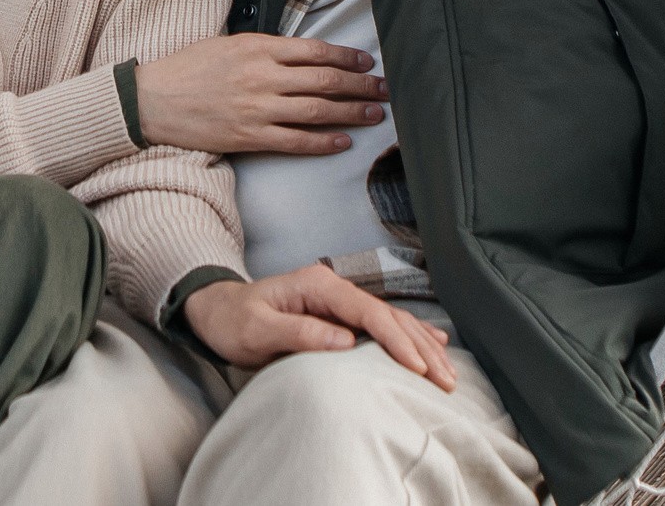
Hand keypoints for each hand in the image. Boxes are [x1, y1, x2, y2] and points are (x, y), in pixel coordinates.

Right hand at [136, 33, 386, 154]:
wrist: (153, 100)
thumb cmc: (189, 68)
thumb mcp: (229, 43)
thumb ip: (266, 48)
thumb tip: (302, 54)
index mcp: (259, 48)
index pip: (315, 51)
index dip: (346, 58)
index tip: (366, 62)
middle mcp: (263, 77)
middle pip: (325, 81)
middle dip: (360, 85)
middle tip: (385, 89)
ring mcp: (258, 109)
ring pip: (317, 111)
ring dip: (351, 113)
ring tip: (374, 114)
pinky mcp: (249, 137)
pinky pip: (296, 142)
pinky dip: (323, 142)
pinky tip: (344, 141)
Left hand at [183, 266, 455, 390]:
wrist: (217, 310)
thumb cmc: (233, 321)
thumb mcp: (257, 329)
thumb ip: (299, 331)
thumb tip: (344, 340)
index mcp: (318, 286)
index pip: (367, 312)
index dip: (395, 339)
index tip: (416, 366)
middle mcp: (334, 287)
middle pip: (388, 315)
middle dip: (419, 347)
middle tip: (444, 378)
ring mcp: (339, 300)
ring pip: (392, 320)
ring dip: (421, 345)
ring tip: (446, 371)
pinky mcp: (340, 314)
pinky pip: (382, 325)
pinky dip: (411, 336)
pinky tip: (434, 344)